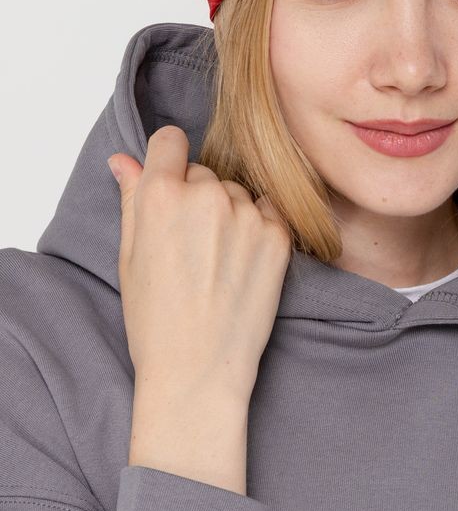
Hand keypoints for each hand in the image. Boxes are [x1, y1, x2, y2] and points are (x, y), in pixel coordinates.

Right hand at [108, 125, 291, 408]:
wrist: (198, 370)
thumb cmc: (155, 319)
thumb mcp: (130, 256)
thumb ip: (132, 198)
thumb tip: (125, 160)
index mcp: (162, 195)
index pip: (169, 140)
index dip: (166, 161)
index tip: (169, 183)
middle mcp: (207, 195)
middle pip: (203, 172)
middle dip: (196, 197)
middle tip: (190, 245)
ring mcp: (247, 214)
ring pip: (236, 192)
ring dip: (229, 213)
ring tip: (216, 261)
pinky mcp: (278, 234)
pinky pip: (267, 211)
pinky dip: (258, 229)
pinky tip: (242, 264)